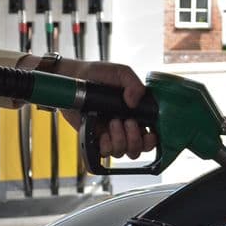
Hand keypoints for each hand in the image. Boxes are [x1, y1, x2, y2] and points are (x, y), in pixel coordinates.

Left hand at [24, 58, 158, 158]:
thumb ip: (133, 84)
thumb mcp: (121, 73)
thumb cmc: (98, 74)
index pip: (150, 136)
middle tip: (127, 121)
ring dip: (120, 140)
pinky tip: (103, 133)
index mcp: (136, 114)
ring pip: (122, 152)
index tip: (149, 133)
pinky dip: (106, 146)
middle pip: (137, 149)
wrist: (74, 77)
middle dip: (135, 140)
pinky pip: (104, 153)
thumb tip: (134, 102)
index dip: (151, 140)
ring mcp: (109, 133)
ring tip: (113, 122)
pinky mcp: (94, 137)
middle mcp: (124, 126)